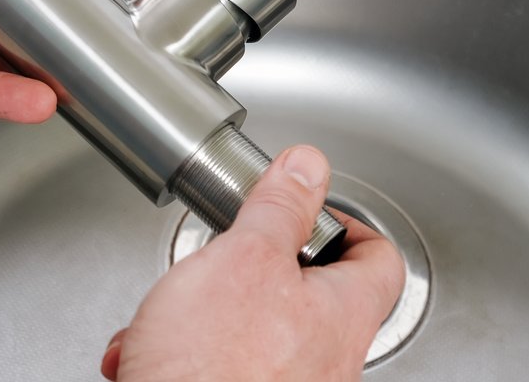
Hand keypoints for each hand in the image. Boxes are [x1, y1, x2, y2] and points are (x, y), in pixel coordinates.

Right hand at [101, 146, 404, 381]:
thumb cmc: (210, 370)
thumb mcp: (244, 257)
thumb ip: (280, 208)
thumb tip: (309, 167)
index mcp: (343, 316)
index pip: (378, 257)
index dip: (346, 223)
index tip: (308, 209)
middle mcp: (328, 363)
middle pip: (309, 294)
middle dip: (250, 269)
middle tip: (225, 257)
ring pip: (256, 332)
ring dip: (204, 313)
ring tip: (171, 313)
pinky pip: (223, 368)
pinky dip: (186, 353)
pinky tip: (150, 352)